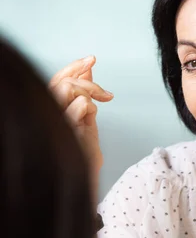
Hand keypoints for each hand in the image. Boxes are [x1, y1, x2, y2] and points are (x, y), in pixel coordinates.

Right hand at [49, 55, 112, 179]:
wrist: (85, 177)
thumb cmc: (83, 152)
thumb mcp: (86, 116)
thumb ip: (85, 92)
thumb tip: (89, 68)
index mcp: (50, 108)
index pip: (56, 79)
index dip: (73, 66)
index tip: (92, 59)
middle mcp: (47, 113)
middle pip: (63, 82)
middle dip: (88, 83)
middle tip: (105, 95)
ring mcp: (54, 121)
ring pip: (69, 89)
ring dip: (89, 96)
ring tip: (95, 112)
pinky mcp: (64, 129)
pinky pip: (81, 105)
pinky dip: (92, 109)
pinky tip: (89, 123)